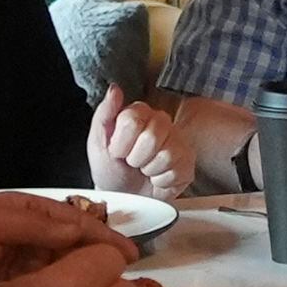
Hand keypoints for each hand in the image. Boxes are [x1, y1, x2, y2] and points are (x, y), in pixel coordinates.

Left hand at [0, 191, 131, 286]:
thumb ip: (36, 226)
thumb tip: (82, 229)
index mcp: (27, 212)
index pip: (76, 221)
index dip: (104, 237)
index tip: (129, 256)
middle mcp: (32, 236)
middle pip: (77, 246)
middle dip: (103, 260)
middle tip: (130, 281)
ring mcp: (26, 265)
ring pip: (68, 270)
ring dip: (90, 281)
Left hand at [88, 86, 192, 200]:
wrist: (123, 197)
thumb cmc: (111, 170)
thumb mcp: (97, 142)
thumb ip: (104, 113)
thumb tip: (114, 89)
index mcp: (139, 113)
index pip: (132, 120)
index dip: (121, 143)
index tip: (117, 151)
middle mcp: (162, 122)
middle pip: (151, 137)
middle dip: (135, 158)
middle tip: (132, 162)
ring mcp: (178, 142)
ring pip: (164, 156)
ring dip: (148, 170)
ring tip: (144, 170)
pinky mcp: (188, 163)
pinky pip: (176, 172)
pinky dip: (161, 182)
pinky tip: (157, 178)